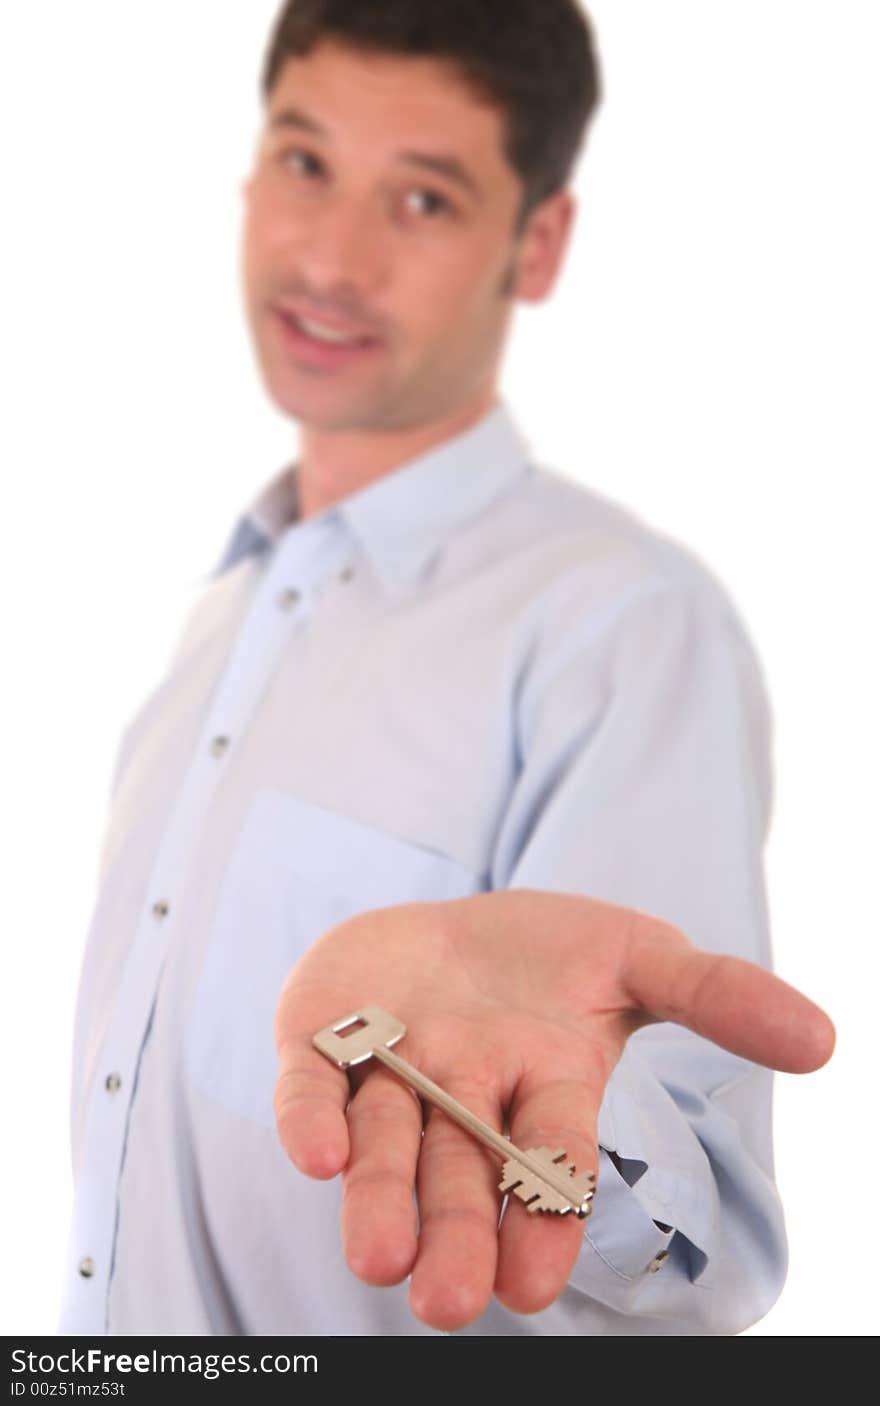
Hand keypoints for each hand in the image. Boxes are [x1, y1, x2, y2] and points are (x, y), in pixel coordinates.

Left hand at [273, 890, 833, 1329]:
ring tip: (377, 1259)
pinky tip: (318, 1153)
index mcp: (546, 1086)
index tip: (532, 1284)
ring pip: (385, 1144)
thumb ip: (718, 994)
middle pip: (460, 1173)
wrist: (453, 919)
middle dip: (456, 1237)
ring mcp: (392, 1065)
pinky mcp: (326, 1031)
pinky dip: (312, 1116)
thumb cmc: (555, 955)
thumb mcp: (641, 956)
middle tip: (448, 1306)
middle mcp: (466, 1091)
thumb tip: (823, 1038)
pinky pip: (313, 1079)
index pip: (550, 1161)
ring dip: (379, 1200)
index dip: (543, 1216)